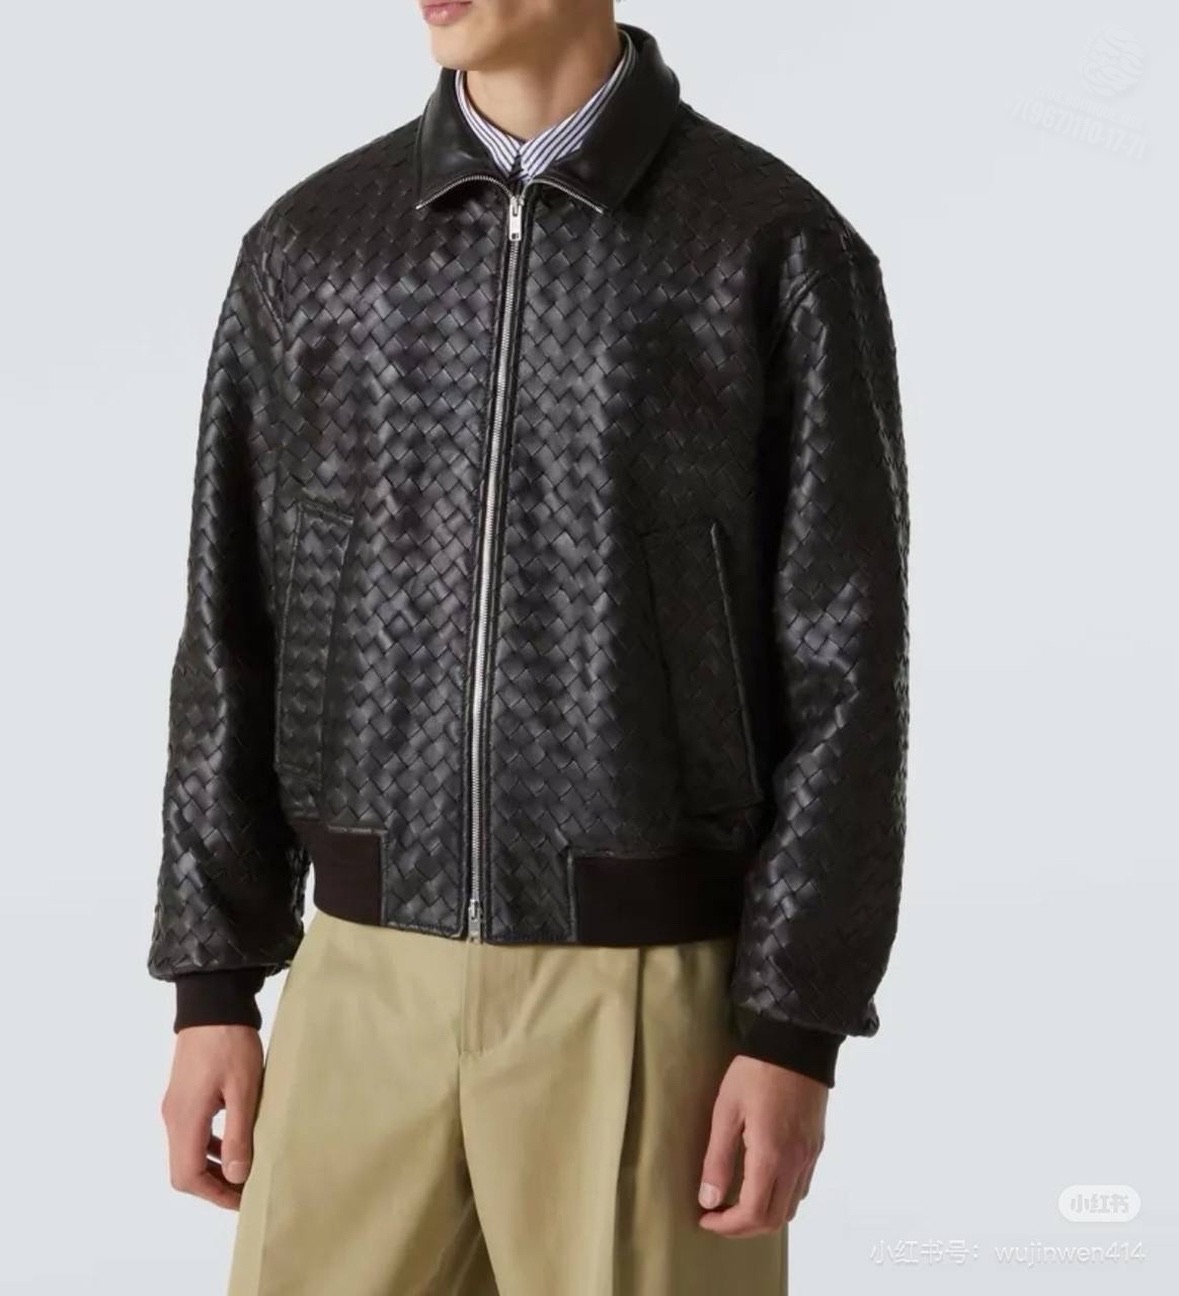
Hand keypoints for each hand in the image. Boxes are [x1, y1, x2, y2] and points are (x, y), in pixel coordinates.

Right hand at [160, 1025, 262, 1209]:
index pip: (188, 1176)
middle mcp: (173, 1117)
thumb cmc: (230, 1044)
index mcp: (185, 1119)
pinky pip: (191, 1133)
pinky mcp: (183, 1094)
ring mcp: (175, 1105)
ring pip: (186, 1152)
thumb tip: (237, 1175)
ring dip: (211, 1167)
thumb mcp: (242, 1090)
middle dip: (213, 1185)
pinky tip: (232, 1141)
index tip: (242, 1198)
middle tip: (244, 1189)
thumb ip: (238, 1134)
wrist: (212, 1004)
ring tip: (243, 1170)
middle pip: (183, 1170)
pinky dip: (209, 1146)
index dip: (214, 1194)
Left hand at [697, 1055, 827, 1235]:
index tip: (705, 1218)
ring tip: (736, 1203)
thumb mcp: (726, 1111)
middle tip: (717, 1216)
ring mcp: (809, 1156)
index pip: (753, 1213)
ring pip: (791, 1207)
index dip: (727, 1226)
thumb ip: (717, 1158)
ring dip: (763, 1216)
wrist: (797, 1044)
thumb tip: (708, 1199)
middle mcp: (795, 1163)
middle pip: (774, 1219)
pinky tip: (761, 1183)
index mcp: (771, 1156)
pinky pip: (801, 1187)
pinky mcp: (815, 1146)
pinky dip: (780, 1198)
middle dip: (743, 1227)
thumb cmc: (755, 1073)